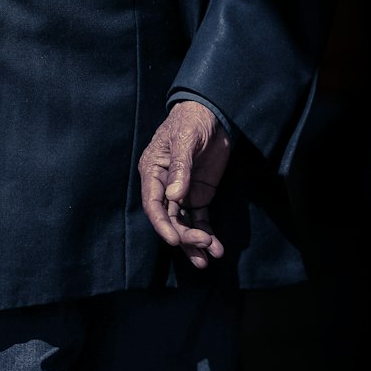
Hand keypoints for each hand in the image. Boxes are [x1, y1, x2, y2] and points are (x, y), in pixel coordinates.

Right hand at [138, 100, 230, 267]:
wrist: (213, 114)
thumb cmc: (191, 122)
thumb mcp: (184, 141)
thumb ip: (180, 167)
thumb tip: (174, 195)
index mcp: (153, 172)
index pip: (153, 205)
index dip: (162, 225)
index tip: (175, 240)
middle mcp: (164, 187)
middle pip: (170, 219)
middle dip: (185, 235)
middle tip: (203, 245)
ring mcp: (182, 193)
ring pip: (185, 224)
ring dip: (195, 241)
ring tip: (210, 256)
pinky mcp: (199, 195)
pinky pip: (201, 219)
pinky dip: (208, 233)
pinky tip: (217, 248)